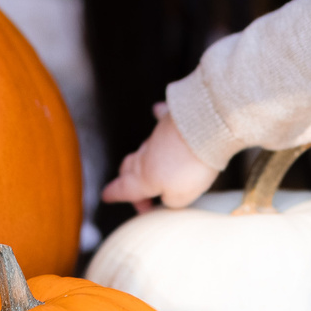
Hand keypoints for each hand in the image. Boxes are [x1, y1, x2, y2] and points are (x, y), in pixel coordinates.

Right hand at [100, 104, 219, 211]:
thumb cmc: (192, 166)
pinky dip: (158, 117)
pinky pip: (161, 119)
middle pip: (128, 168)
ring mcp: (156, 138)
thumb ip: (170, 201)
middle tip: (136, 192)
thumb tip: (167, 196)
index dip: (114, 194)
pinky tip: (156, 110)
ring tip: (146, 166)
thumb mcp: (181, 198)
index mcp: (144, 178)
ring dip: (142, 158)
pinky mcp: (170, 122)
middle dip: (126, 179)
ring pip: (143, 149)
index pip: (123, 189)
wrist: (203, 130)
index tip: (106, 196)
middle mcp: (145, 157)